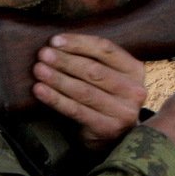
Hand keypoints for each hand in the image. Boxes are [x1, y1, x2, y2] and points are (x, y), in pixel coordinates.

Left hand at [33, 33, 147, 148]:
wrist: (116, 135)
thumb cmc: (107, 97)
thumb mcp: (110, 75)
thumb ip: (94, 59)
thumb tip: (57, 43)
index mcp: (135, 70)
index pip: (106, 49)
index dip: (79, 43)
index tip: (55, 40)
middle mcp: (134, 91)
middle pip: (94, 70)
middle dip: (65, 61)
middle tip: (43, 54)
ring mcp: (123, 112)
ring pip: (84, 90)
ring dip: (58, 78)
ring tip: (39, 70)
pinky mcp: (108, 128)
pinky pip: (76, 110)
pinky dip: (56, 99)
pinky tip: (40, 90)